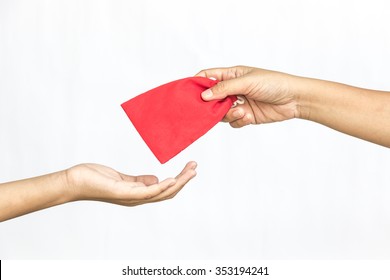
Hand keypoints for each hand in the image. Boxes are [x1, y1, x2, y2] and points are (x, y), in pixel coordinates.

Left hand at [65, 161, 196, 205]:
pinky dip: (162, 187)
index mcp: (137, 193)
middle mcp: (137, 198)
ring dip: (178, 182)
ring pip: (162, 193)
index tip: (189, 168)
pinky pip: (148, 192)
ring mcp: (131, 197)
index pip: (164, 190)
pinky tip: (171, 179)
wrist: (74, 182)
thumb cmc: (94, 178)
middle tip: (195, 167)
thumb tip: (156, 179)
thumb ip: (139, 180)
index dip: (179, 181)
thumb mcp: (122, 178)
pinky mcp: (123, 193)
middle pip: (167, 193)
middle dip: (184, 181)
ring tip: (190, 171)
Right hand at [196, 66, 300, 127]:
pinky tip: (249, 116)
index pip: (208, 77)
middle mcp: (233, 89)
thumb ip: (225, 88)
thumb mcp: (247, 82)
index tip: (189, 93)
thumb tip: (205, 95)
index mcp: (232, 75)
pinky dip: (239, 121)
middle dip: (211, 105)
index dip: (198, 83)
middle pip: (211, 98)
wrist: (294, 100)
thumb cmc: (274, 83)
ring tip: (242, 111)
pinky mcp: (245, 116)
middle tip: (210, 110)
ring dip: (229, 114)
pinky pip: (233, 122)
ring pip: (221, 113)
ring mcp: (238, 103)